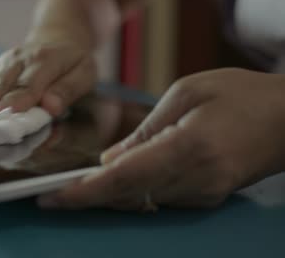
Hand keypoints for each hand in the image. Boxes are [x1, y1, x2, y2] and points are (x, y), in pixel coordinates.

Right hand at [0, 41, 96, 116]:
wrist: (58, 37)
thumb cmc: (73, 61)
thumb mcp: (84, 73)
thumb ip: (68, 90)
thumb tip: (50, 107)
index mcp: (46, 62)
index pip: (30, 85)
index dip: (17, 100)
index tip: (4, 114)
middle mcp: (21, 61)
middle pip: (1, 85)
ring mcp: (5, 64)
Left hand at [38, 68, 284, 210]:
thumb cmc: (241, 95)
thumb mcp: (187, 93)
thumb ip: (145, 130)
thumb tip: (110, 160)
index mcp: (189, 148)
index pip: (124, 180)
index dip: (84, 192)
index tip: (53, 198)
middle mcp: (196, 180)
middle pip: (128, 196)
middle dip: (89, 196)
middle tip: (56, 193)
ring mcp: (203, 195)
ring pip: (142, 201)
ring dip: (109, 193)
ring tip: (81, 184)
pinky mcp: (206, 199)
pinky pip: (160, 198)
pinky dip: (134, 190)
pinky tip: (122, 178)